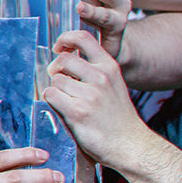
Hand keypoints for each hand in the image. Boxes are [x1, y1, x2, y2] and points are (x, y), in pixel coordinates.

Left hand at [43, 29, 146, 169]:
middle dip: (56, 70)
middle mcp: (100, 77)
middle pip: (63, 60)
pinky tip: (63, 109)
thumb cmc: (118, 117)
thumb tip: (65, 57)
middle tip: (59, 81)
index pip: (83, 38)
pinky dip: (52, 101)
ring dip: (56, 90)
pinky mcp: (77, 111)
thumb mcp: (113, 84)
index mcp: (109, 67)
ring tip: (68, 101)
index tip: (59, 46)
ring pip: (56, 80)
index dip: (66, 38)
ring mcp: (89, 94)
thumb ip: (94, 69)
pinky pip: (51, 95)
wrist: (130, 145)